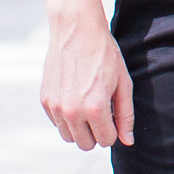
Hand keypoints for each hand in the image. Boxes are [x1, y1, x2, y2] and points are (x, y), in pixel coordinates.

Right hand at [39, 0, 133, 150]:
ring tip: (88, 104)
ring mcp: (56, 106)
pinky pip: (57, 122)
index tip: (113, 115)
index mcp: (95, 108)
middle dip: (96, 132)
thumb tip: (127, 141)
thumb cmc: (105, 55)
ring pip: (69, 137)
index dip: (113, 130)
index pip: (106, 140)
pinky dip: (66, 117)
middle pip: (86, 144)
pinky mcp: (45, 100)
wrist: (77, 29)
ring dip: (80, 128)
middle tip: (102, 111)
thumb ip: (125, 115)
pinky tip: (75, 96)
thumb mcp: (123, 84)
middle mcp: (72, 111)